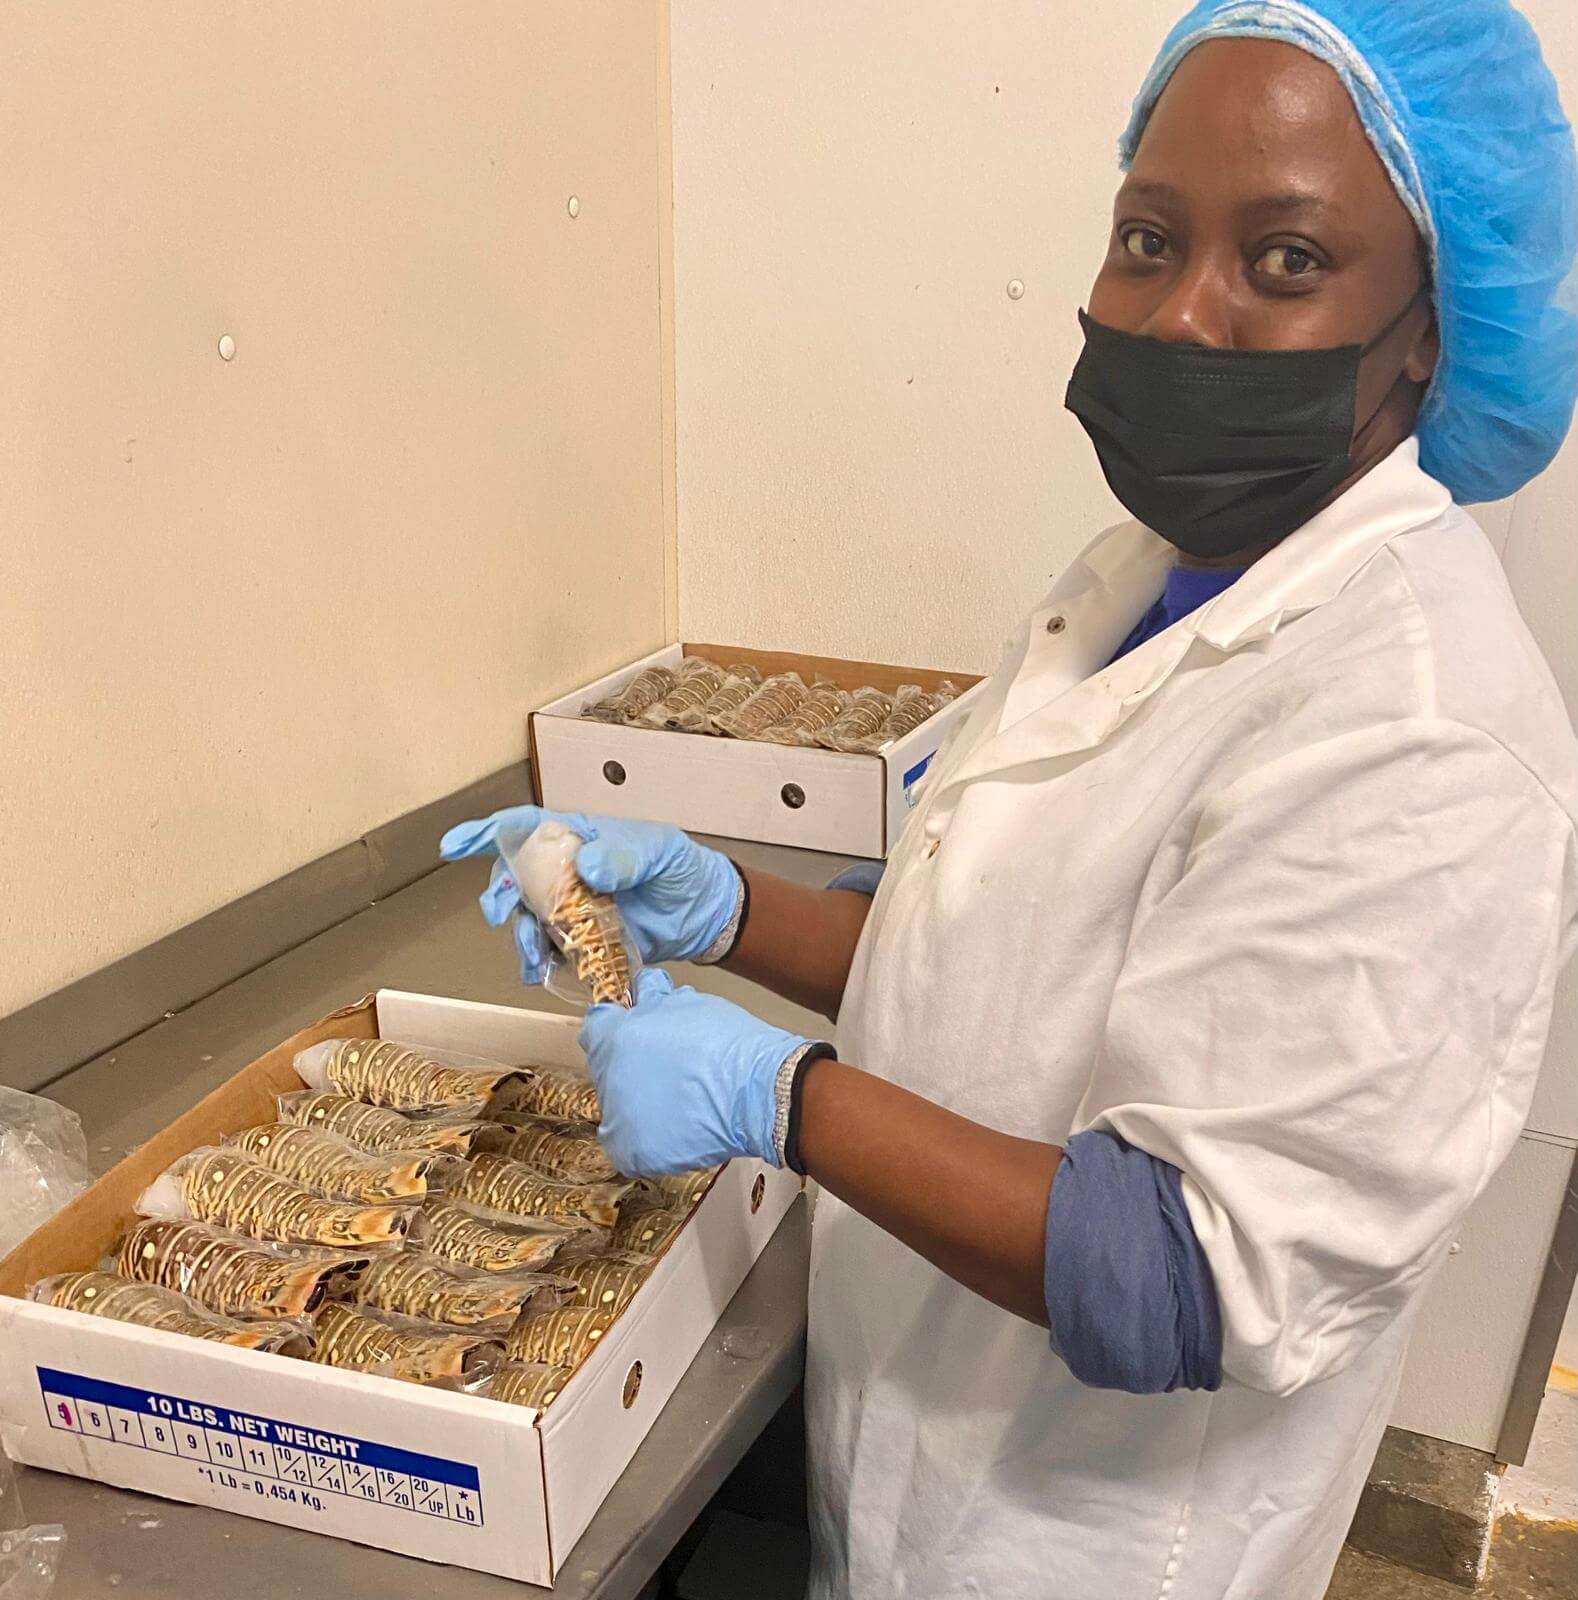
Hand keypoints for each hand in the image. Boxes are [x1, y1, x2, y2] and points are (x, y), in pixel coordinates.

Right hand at [439, 806, 740, 983]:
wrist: (703, 913)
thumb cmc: (681, 869)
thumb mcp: (659, 851)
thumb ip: (625, 856)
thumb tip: (587, 866)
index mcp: (578, 838)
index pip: (524, 827)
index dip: (484, 833)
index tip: (453, 846)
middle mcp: (565, 871)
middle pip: (514, 877)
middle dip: (499, 894)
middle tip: (504, 912)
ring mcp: (571, 907)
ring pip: (526, 918)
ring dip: (519, 936)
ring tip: (530, 953)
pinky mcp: (581, 940)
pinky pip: (547, 950)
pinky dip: (538, 962)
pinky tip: (542, 971)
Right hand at [578, 969, 814, 1174]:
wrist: (754, 1095)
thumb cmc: (685, 1119)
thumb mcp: (633, 1150)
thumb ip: (617, 1133)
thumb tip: (621, 1127)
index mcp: (614, 1040)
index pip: (595, 1025)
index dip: (601, 1044)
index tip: (615, 1065)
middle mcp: (649, 1011)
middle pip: (635, 1005)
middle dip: (640, 1029)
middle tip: (653, 1066)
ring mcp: (691, 1005)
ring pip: (673, 1004)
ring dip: (675, 1026)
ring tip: (689, 1062)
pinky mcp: (726, 1010)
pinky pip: (708, 1017)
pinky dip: (709, 1036)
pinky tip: (718, 1065)